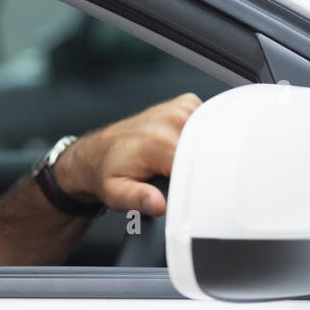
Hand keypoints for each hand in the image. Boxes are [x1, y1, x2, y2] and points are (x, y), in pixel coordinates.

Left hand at [52, 93, 202, 215]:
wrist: (94, 154)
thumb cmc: (106, 173)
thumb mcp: (115, 193)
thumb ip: (137, 199)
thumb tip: (158, 204)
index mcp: (158, 143)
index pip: (203, 165)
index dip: (207, 183)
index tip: (203, 196)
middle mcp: (171, 121)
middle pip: (212, 149)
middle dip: (209, 168)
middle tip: (188, 181)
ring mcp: (179, 109)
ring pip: (215, 135)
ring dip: (208, 151)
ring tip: (182, 164)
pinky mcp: (185, 105)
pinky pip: (209, 120)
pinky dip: (206, 135)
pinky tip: (189, 147)